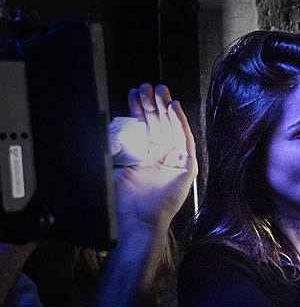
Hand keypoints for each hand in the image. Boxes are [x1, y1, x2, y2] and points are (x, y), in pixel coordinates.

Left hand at [114, 84, 196, 231]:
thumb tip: (103, 125)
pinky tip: (173, 107)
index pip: (144, 127)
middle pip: (159, 124)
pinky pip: (185, 139)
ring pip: (172, 128)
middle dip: (153, 104)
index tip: (133, 93)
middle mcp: (162, 158)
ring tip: (160, 90)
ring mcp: (176, 162)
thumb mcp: (114, 166)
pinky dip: (180, 122)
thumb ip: (114, 147)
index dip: (139, 110)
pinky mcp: (187, 167)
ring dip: (166, 108)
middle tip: (147, 86)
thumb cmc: (124, 201)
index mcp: (146, 158)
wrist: (136, 220)